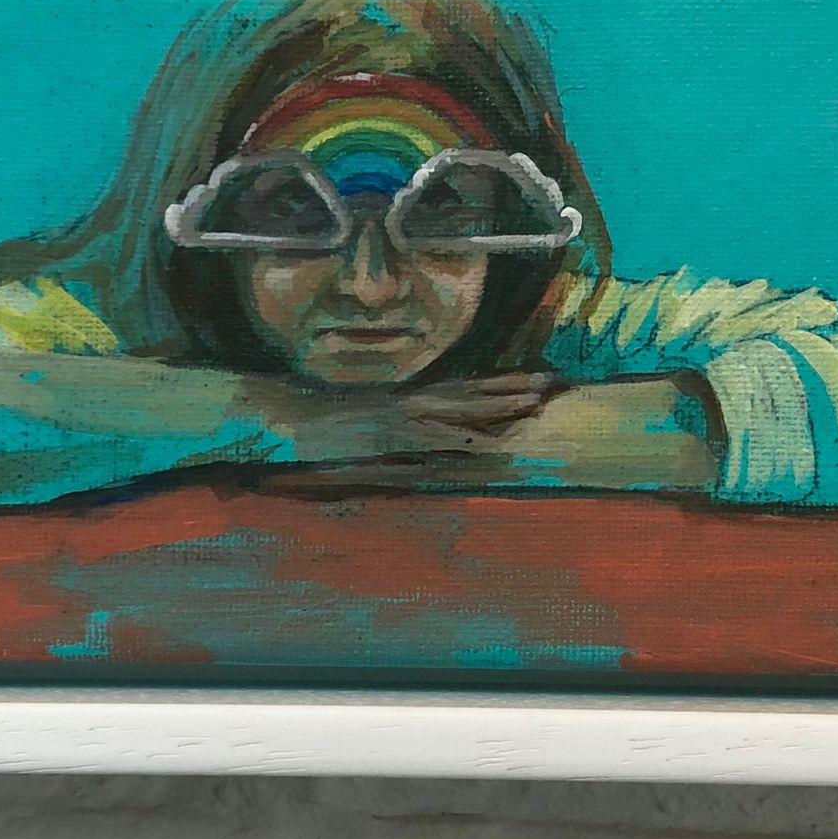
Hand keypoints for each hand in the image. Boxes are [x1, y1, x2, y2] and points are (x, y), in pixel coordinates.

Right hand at [252, 372, 561, 465]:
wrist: (288, 418)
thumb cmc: (321, 431)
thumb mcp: (367, 437)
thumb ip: (397, 445)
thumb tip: (422, 458)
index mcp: (407, 399)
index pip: (461, 389)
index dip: (496, 384)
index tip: (529, 380)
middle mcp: (410, 401)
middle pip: (471, 391)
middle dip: (511, 387)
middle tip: (550, 382)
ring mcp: (403, 414)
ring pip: (461, 407)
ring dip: (498, 405)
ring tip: (533, 403)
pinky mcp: (392, 430)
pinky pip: (435, 435)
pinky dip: (464, 437)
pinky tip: (490, 441)